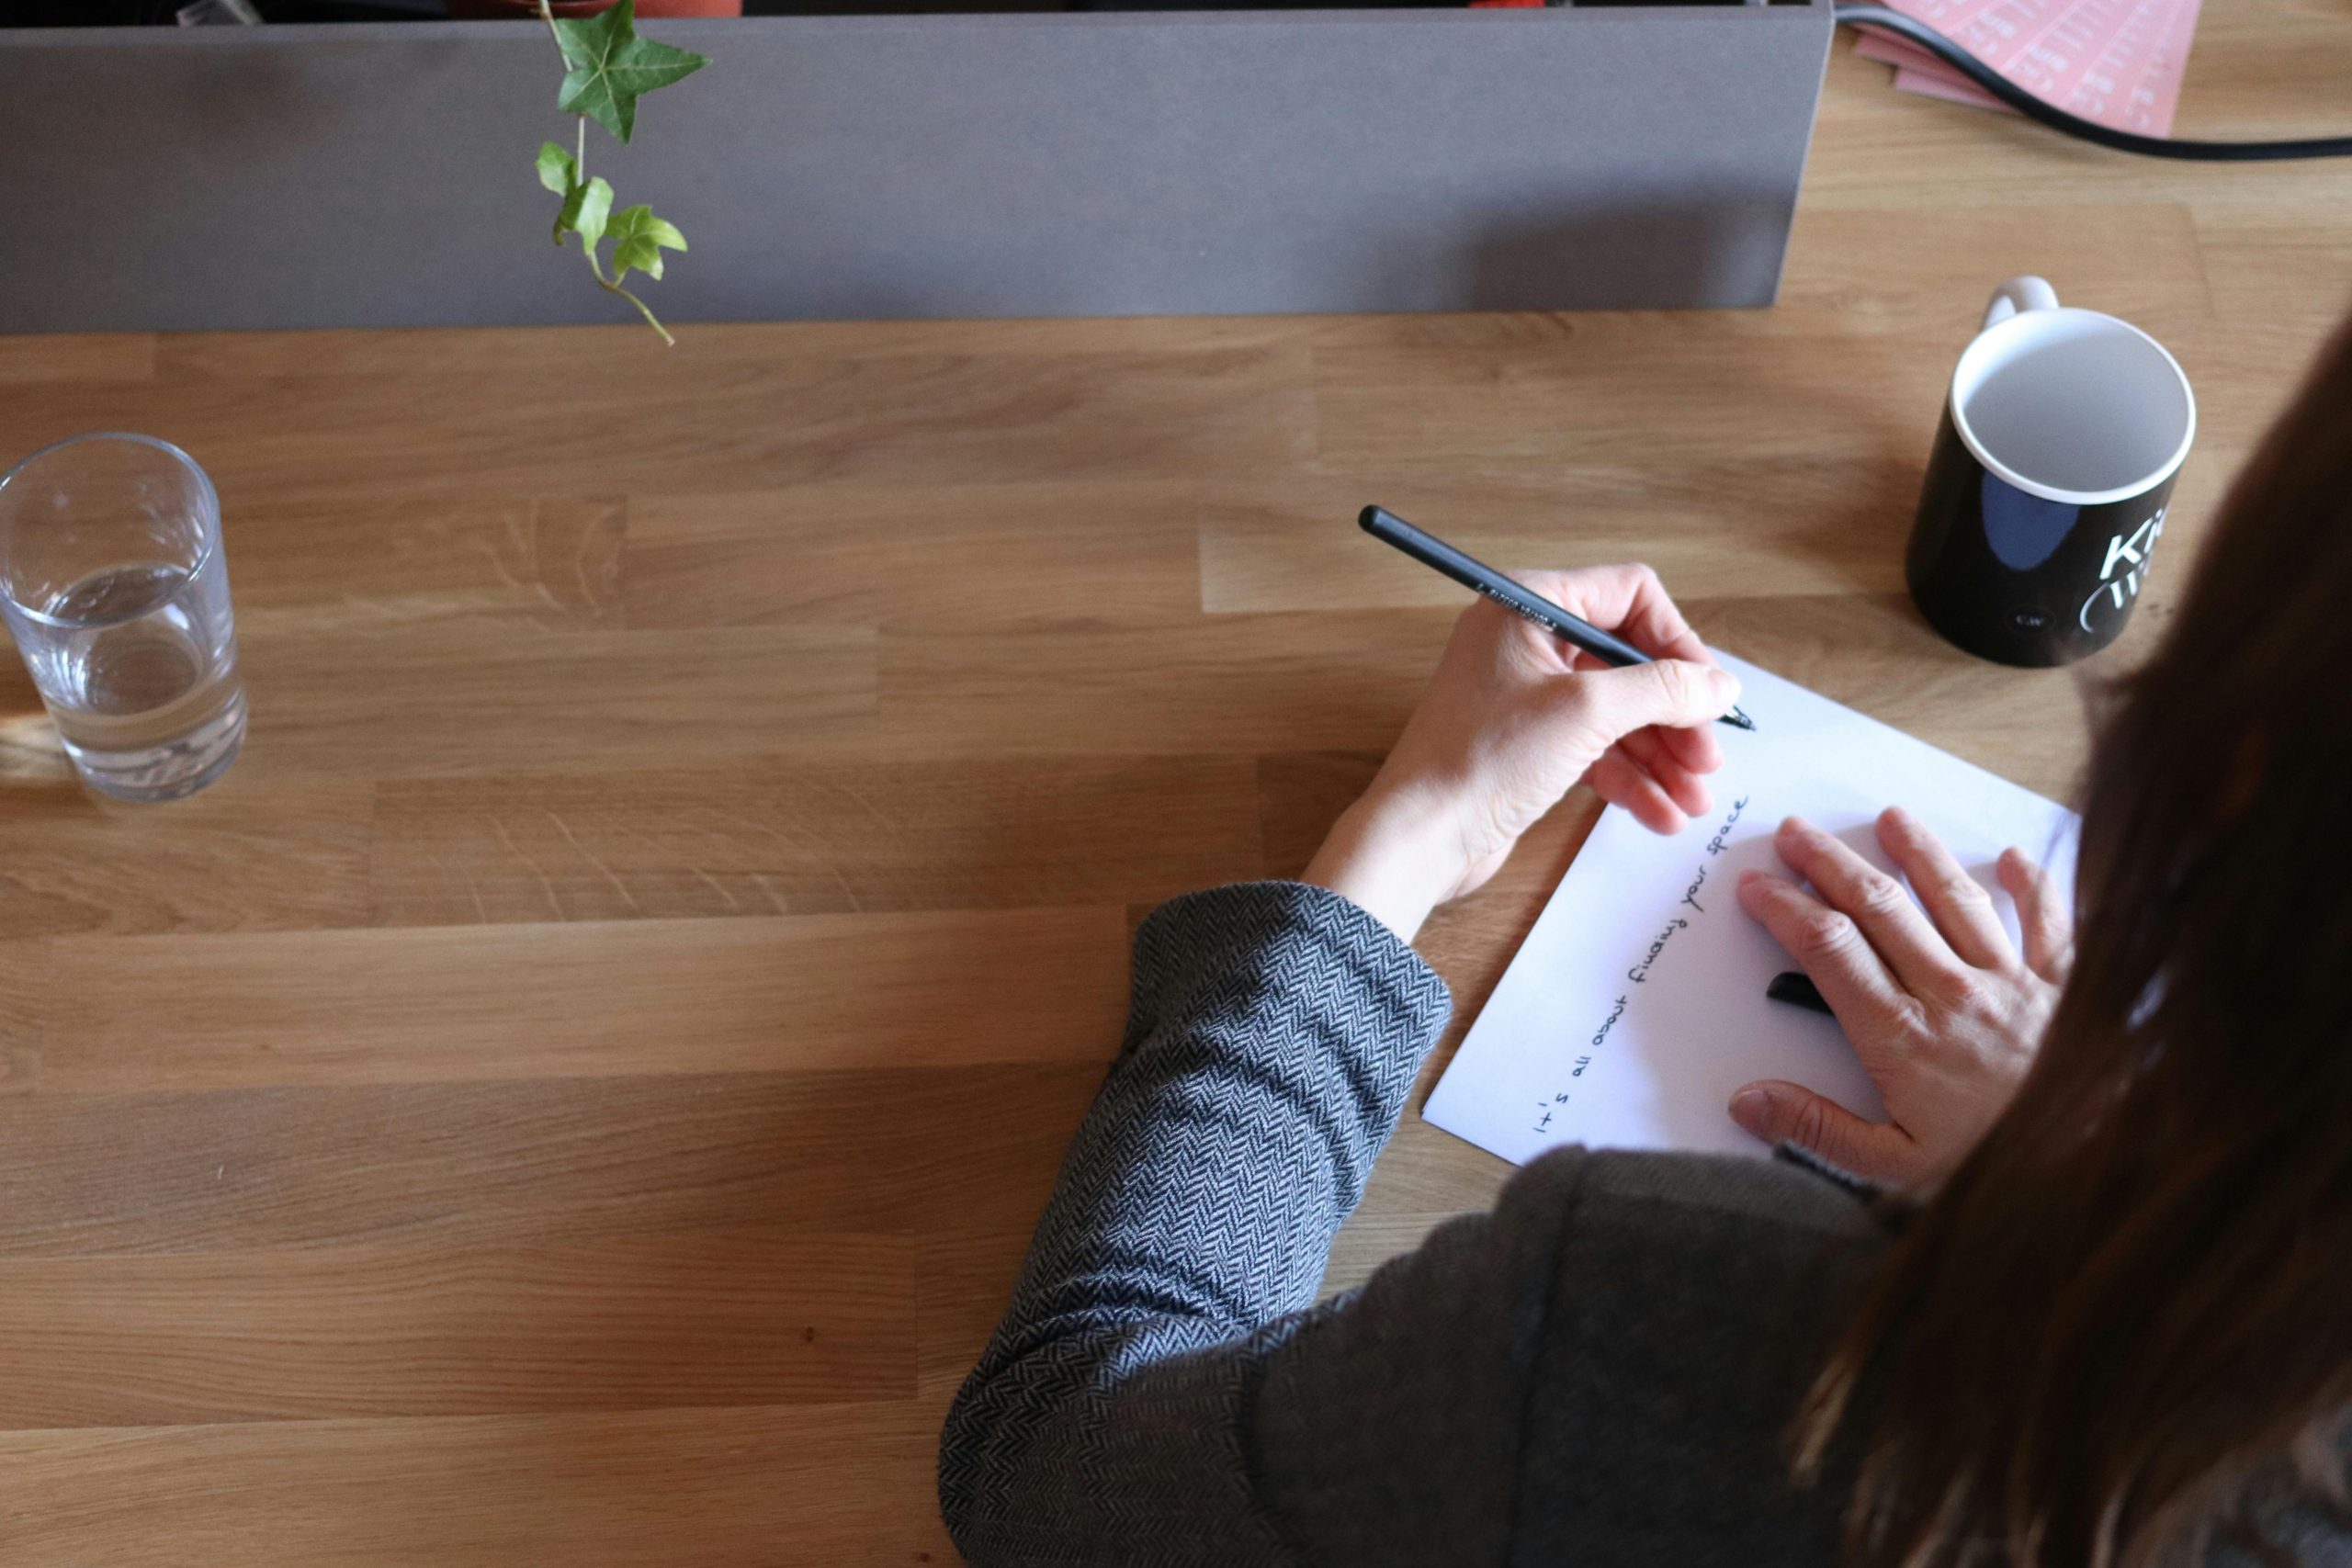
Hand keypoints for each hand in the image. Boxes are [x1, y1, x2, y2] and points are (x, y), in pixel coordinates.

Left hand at [1304, 565, 1740, 939]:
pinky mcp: (1526, 745)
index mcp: (1527, 606)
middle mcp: (1525, 641)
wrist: (1420, 836)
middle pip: (1628, 662)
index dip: (1677, 642)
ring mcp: (1525, 695)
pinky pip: (1594, 750)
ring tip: (1694, 800)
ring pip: (1616, 713)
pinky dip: (1629, 779)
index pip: (1628, 595)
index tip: (1708, 691)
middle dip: (1674, 714)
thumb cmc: (1482, 760)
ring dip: (1660, 755)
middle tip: (1708, 759)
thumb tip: (1719, 684)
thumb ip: (1663, 689)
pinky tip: (1661, 813)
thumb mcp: (1587, 712)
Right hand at [1730, 808, 2071, 1185]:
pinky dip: (2030, 885)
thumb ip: (1818, 1130)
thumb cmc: (1997, 1173)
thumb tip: (1748, 1101)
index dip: (1786, 908)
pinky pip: (2049, 921)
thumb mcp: (1893, 1171)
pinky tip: (2011, 859)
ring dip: (1916, 853)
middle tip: (1797, 832)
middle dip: (1830, 863)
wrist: (2100, 1171)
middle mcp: (1951, 995)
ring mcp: (2013, 984)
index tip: (1758, 885)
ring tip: (1890, 819)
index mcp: (1900, 1038)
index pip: (1828, 950)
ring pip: (1954, 898)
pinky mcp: (2068, 988)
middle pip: (1878, 908)